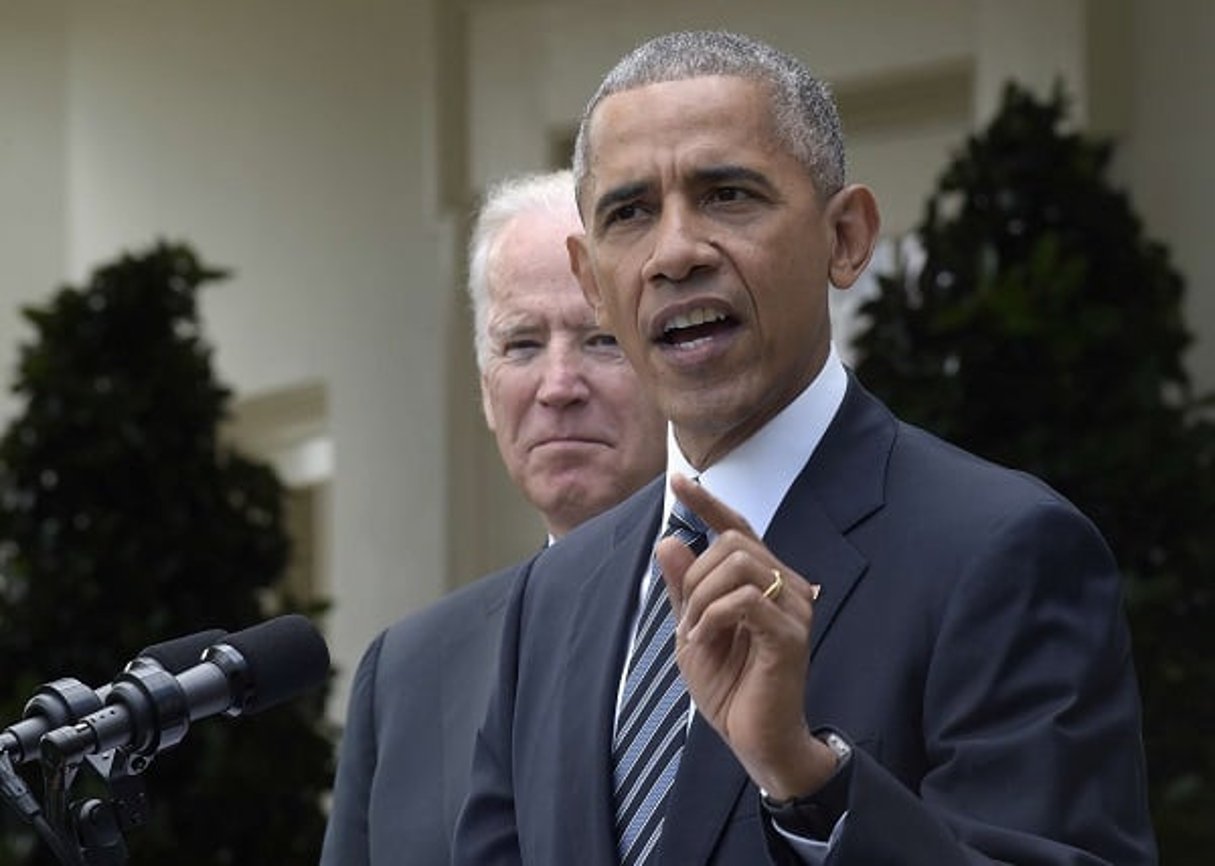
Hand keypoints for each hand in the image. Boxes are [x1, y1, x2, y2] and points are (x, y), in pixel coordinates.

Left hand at [657, 473, 837, 799]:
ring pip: (739, 564)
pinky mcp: (791, 634)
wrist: (755, 739)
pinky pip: (745, 600)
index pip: (737, 528)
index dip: (709, 502)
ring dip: (702, 596)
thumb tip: (669, 540)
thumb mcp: (692, 633)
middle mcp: (785, 586)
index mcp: (763, 582)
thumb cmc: (730, 688)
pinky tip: (703, 641)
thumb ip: (684, 590)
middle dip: (696, 576)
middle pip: (733, 543)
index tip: (679, 481)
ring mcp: (794, 608)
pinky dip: (712, 616)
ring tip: (695, 635)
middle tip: (687, 621)